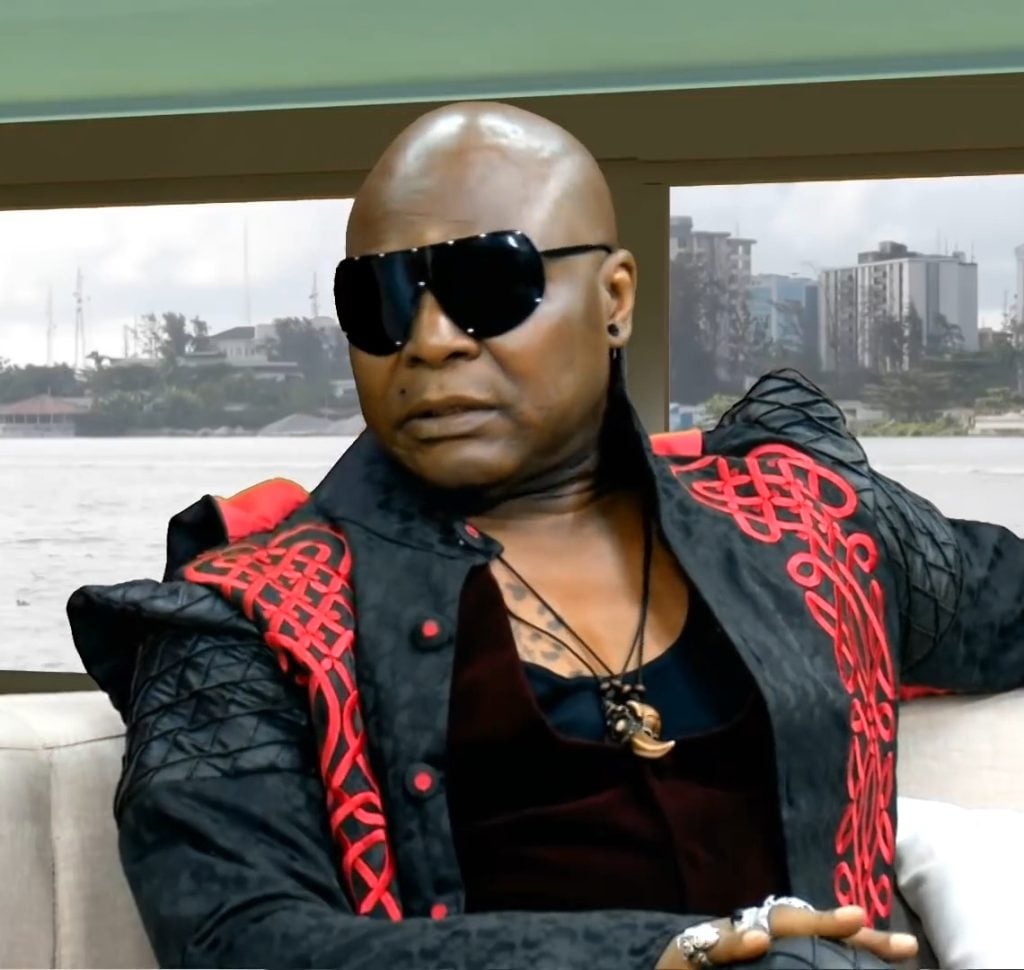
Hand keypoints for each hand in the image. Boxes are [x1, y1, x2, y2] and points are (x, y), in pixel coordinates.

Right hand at [655, 903, 917, 968]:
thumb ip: (798, 963)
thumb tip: (848, 966)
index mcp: (771, 947)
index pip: (820, 939)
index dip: (863, 942)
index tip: (908, 949)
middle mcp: (751, 935)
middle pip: (802, 922)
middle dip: (843, 924)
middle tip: (880, 923)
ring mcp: (724, 941)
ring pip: (772, 925)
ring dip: (810, 923)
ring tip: (849, 919)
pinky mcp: (692, 953)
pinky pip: (718, 948)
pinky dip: (738, 944)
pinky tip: (758, 942)